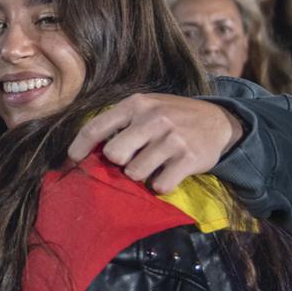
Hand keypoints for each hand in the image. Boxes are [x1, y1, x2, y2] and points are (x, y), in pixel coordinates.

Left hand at [67, 94, 241, 193]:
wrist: (218, 121)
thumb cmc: (173, 117)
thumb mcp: (147, 108)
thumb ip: (121, 123)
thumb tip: (88, 150)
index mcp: (137, 104)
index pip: (96, 127)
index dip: (80, 147)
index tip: (73, 159)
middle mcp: (153, 118)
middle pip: (114, 155)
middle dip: (119, 163)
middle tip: (133, 159)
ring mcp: (172, 138)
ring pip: (135, 173)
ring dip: (142, 175)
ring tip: (153, 165)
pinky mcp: (189, 158)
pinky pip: (160, 185)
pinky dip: (161, 185)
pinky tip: (168, 174)